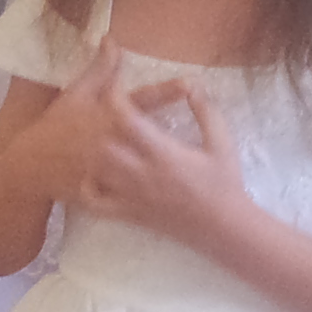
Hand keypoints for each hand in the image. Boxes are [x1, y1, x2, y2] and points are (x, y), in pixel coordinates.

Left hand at [25, 48, 246, 247]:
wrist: (223, 227)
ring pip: (96, 172)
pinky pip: (95, 204)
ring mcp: (132, 196)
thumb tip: (192, 84)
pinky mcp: (129, 214)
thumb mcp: (222, 142)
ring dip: (92, 154)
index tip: (114, 87)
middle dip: (98, 128)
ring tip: (95, 141)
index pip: (128, 122)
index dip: (116, 100)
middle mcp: (143, 174)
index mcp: (165, 153)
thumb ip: (206, 111)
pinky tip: (94, 175)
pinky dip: (87, 188)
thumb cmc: (224, 182)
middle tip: (99, 116)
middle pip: (103, 146)